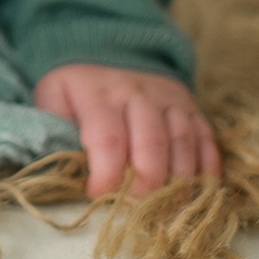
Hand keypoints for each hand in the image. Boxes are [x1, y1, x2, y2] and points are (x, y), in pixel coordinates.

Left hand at [34, 62, 220, 197]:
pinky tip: (194, 192)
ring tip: (165, 208)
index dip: (106, 175)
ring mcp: (169, 99)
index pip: (108, 139)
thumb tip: (64, 173)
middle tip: (135, 207)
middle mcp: (138, 93)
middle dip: (146, 184)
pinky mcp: (191, 107)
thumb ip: (54, 131)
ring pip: (182, 142)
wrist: (110, 50)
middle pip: (151, 143)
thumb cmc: (77, 88)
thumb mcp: (53, 98)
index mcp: (98, 94)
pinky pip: (206, 140)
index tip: (97, 195)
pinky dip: (205, 169)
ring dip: (178, 182)